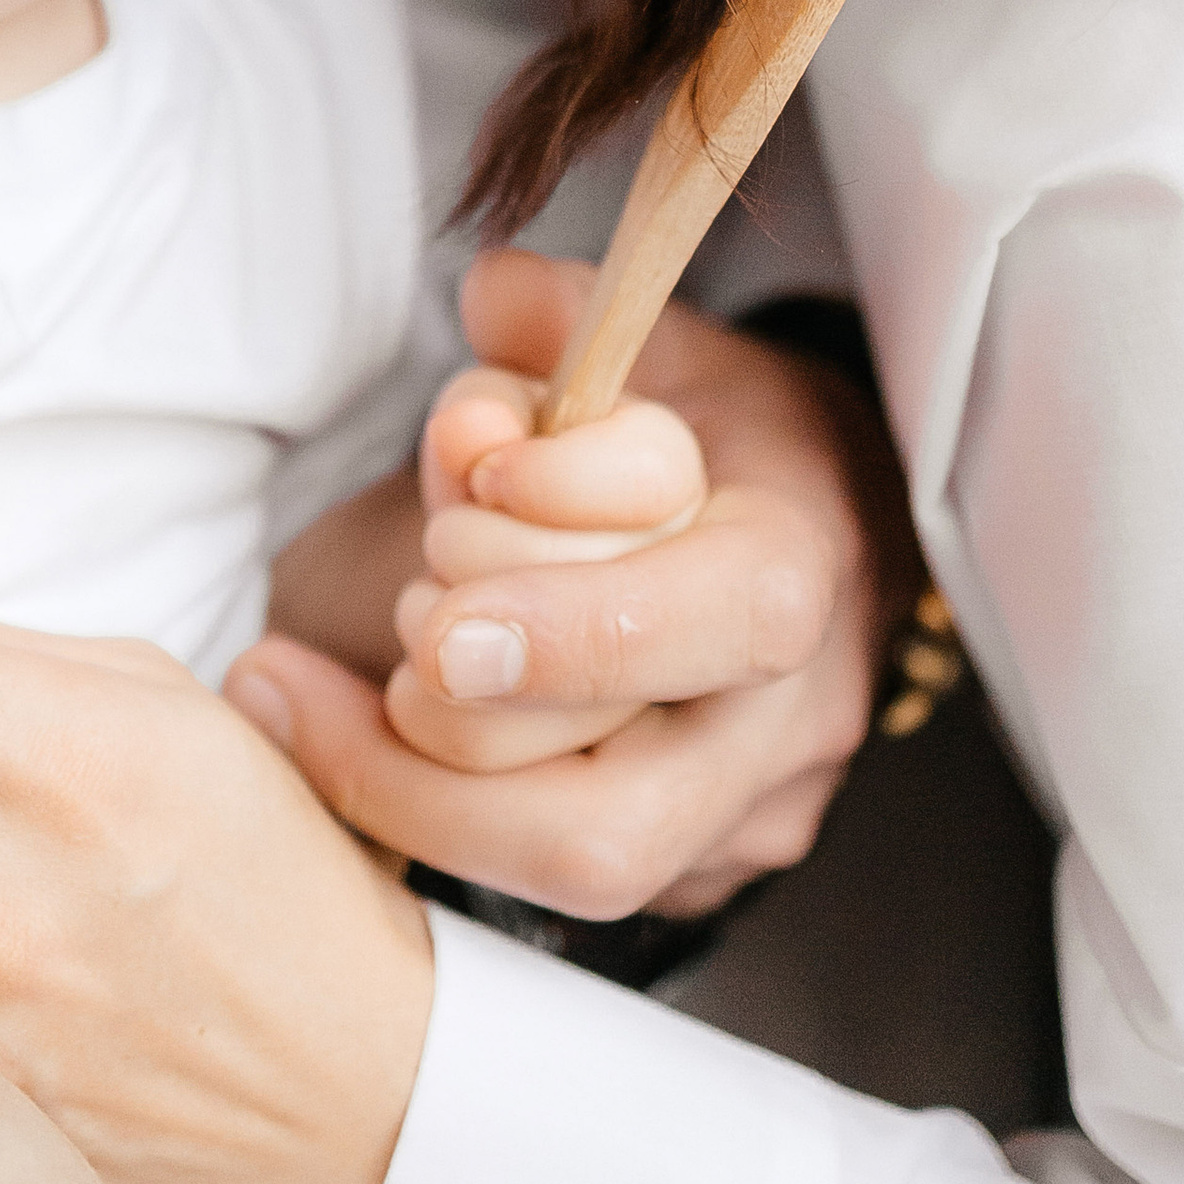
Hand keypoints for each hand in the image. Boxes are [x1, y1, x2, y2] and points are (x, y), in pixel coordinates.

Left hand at [224, 249, 914, 918]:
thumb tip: (496, 304)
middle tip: (407, 614)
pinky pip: (539, 880)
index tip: (440, 586)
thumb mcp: (657, 342)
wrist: (821, 527)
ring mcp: (747, 820)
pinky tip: (361, 724)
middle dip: (455, 726)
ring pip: (563, 869)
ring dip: (425, 772)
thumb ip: (564, 315)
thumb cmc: (719, 432)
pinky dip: (430, 806)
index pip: (719, 622)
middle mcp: (789, 721)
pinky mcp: (693, 873)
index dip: (567, 631)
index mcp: (802, 560)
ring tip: (384, 659)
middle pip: (608, 814)